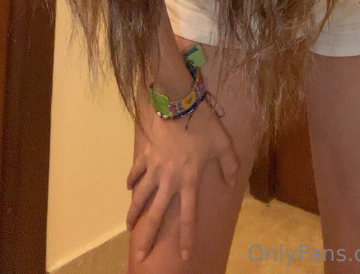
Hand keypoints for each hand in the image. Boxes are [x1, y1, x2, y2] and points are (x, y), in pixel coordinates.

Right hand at [126, 95, 238, 262]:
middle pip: (156, 214)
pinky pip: (136, 172)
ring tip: (129, 227)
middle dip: (148, 236)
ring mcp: (154, 169)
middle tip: (142, 253)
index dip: (186, 237)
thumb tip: (231, 182)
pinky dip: (131, 181)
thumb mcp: (223, 144)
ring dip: (134, 213)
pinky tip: (128, 188)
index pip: (188, 216)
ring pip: (140, 197)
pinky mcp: (146, 155)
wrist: (179, 103)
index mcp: (189, 181)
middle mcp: (169, 180)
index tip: (184, 255)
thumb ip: (229, 165)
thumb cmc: (203, 124)